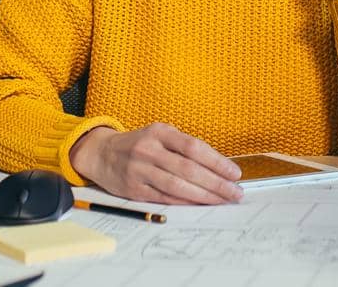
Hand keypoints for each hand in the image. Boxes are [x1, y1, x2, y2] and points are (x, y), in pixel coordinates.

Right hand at [68, 123, 242, 204]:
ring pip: (177, 186)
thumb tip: (217, 166)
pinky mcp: (134, 189)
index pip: (193, 147)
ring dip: (204, 195)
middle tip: (235, 191)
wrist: (102, 154)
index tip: (234, 172)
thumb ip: (183, 147)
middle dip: (216, 182)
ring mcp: (139, 170)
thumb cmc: (139, 144)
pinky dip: (186, 202)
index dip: (216, 161)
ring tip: (223, 199)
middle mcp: (149, 150)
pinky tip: (200, 204)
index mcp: (159, 132)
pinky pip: (165, 198)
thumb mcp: (159, 134)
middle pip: (188, 169)